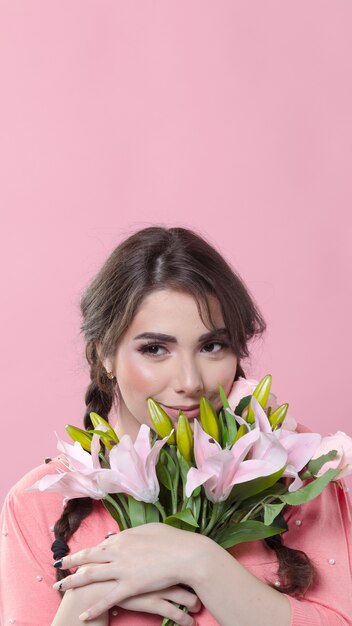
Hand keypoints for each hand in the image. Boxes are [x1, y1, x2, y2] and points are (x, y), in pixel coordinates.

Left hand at [53, 524, 206, 620]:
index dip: (90, 551)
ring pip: (91, 576)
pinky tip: (84, 615)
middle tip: (59, 565)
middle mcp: (118, 551)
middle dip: (71, 561)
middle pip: (89, 557)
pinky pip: (108, 599)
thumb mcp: (151, 530)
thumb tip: (127, 535)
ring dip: (73, 581)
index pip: (101, 545)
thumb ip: (136, 533)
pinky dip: (95, 608)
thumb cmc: (173, 541)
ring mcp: (122, 568)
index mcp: (124, 537)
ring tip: (60, 586)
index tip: (82, 554)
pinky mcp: (130, 586)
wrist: (186, 554)